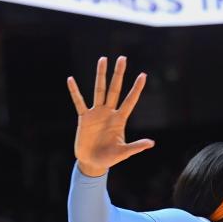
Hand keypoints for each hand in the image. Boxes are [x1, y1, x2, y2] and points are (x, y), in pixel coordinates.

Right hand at [68, 56, 154, 176]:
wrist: (92, 163)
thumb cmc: (109, 158)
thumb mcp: (123, 152)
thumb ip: (135, 147)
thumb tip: (151, 143)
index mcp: (119, 120)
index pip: (130, 101)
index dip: (136, 89)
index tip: (143, 75)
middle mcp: (109, 113)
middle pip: (114, 89)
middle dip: (118, 74)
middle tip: (122, 58)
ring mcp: (96, 114)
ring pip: (99, 90)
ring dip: (101, 75)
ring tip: (103, 59)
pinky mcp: (84, 118)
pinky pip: (79, 102)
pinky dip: (75, 92)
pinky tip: (71, 80)